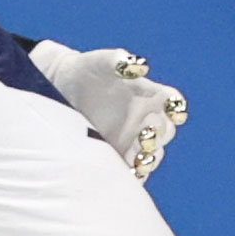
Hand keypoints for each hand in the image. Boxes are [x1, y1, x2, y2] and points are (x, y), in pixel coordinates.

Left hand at [30, 40, 187, 180]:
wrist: (59, 87)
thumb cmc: (86, 69)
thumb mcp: (100, 62)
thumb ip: (117, 60)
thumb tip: (137, 64)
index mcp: (149, 94)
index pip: (172, 101)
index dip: (176, 106)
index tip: (173, 110)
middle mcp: (146, 118)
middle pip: (164, 131)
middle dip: (158, 134)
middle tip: (146, 134)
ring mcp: (132, 139)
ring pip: (152, 153)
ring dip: (149, 158)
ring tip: (139, 160)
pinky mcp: (117, 154)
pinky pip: (132, 169)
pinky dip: (133, 174)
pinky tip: (125, 175)